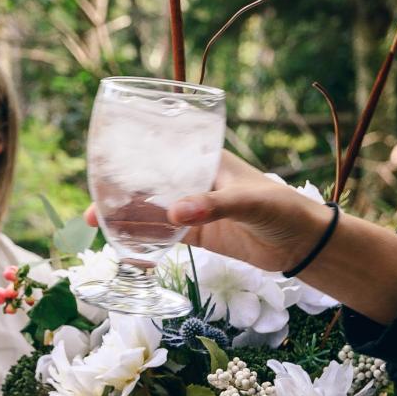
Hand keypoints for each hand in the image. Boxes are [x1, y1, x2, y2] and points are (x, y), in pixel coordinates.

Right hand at [83, 152, 332, 271]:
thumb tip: (172, 214)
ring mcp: (193, 208)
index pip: (160, 152)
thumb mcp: (249, 201)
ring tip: (95, 223)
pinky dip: (142, 238)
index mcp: (204, 160)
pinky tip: (121, 241)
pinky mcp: (197, 234)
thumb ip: (212, 206)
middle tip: (92, 206)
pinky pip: (162, 234)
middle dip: (118, 192)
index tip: (102, 164)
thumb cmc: (283, 208)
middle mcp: (193, 181)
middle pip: (147, 183)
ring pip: (150, 210)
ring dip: (125, 216)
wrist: (304, 244)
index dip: (130, 157)